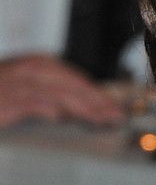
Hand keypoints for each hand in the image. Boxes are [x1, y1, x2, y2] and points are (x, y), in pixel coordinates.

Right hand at [0, 54, 125, 128]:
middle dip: (95, 99)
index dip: (94, 91)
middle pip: (67, 81)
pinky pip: (26, 100)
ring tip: (98, 119)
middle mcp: (24, 70)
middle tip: (114, 115)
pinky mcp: (3, 99)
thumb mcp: (22, 88)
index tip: (112, 106)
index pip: (71, 76)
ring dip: (80, 106)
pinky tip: (59, 116)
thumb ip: (47, 93)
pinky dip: (43, 106)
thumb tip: (75, 108)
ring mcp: (12, 83)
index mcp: (33, 65)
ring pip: (53, 91)